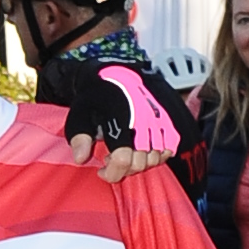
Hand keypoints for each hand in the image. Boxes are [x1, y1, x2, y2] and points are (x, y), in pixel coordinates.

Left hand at [64, 66, 180, 182]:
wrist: (114, 76)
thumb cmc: (95, 101)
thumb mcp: (78, 117)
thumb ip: (79, 138)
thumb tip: (80, 158)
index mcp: (118, 119)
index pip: (122, 158)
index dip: (112, 172)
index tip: (102, 170)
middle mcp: (141, 120)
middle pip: (140, 163)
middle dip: (124, 169)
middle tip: (112, 160)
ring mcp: (156, 120)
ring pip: (155, 159)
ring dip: (139, 164)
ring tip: (127, 154)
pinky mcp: (166, 120)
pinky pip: (169, 149)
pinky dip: (157, 156)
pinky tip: (143, 151)